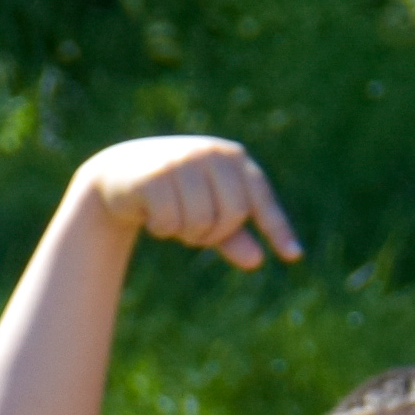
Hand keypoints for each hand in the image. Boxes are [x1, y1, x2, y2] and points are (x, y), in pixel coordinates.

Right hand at [76, 134, 302, 270]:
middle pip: (231, 215)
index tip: (293, 256)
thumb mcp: (206, 208)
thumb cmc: (174, 190)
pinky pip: (170, 223)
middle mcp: (211, 154)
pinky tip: (150, 214)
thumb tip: (256, 261)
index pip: (259, 198)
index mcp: (232, 157)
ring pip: (200, 222)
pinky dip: (161, 228)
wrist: (120, 171)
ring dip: (185, 233)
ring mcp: (182, 162)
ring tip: (171, 219)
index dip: (277, 228)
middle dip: (212, 234)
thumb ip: (232, 234)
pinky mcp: (154, 176)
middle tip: (192, 232)